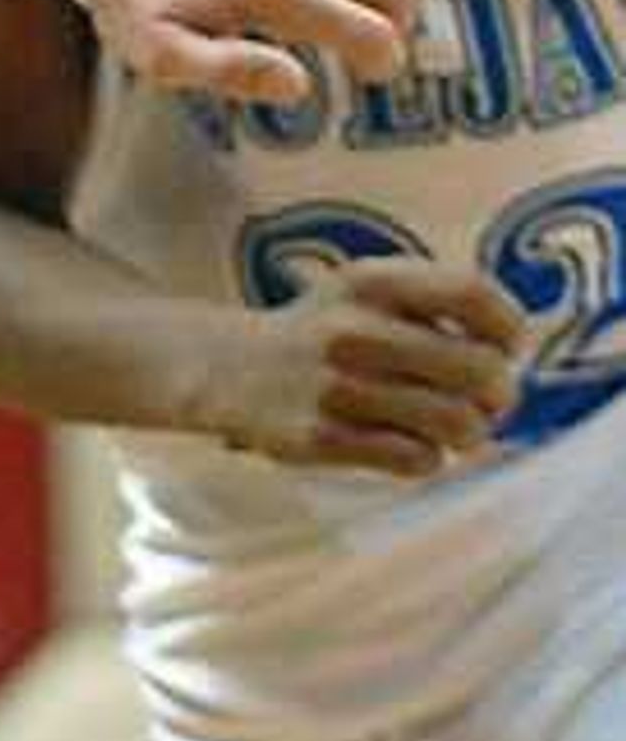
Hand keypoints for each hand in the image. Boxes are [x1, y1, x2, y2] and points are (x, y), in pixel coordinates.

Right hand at [198, 254, 523, 478]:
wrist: (228, 368)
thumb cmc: (322, 330)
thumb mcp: (368, 289)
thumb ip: (434, 302)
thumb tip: (512, 351)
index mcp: (374, 282)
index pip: (474, 296)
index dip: (509, 328)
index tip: (508, 348)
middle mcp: (356, 330)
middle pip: (477, 369)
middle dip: (499, 393)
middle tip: (491, 403)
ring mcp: (337, 388)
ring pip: (454, 422)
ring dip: (469, 432)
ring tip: (457, 431)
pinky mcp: (321, 438)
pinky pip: (415, 459)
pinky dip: (427, 457)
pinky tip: (412, 446)